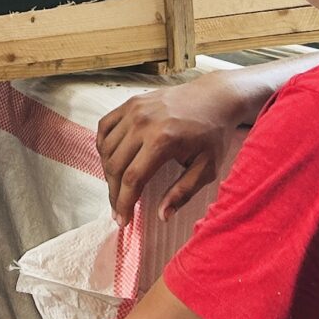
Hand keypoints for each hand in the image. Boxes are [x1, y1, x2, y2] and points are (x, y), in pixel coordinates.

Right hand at [97, 77, 245, 220]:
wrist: (215, 96)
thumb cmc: (213, 134)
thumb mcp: (206, 168)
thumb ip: (183, 192)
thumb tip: (163, 215)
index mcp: (163, 140)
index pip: (133, 179)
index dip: (124, 203)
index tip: (123, 221)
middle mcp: (143, 123)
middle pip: (115, 166)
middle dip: (114, 193)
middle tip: (118, 210)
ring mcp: (134, 110)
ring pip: (107, 148)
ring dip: (107, 173)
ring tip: (117, 188)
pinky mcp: (130, 102)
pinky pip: (105, 126)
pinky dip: (103, 145)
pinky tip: (110, 160)